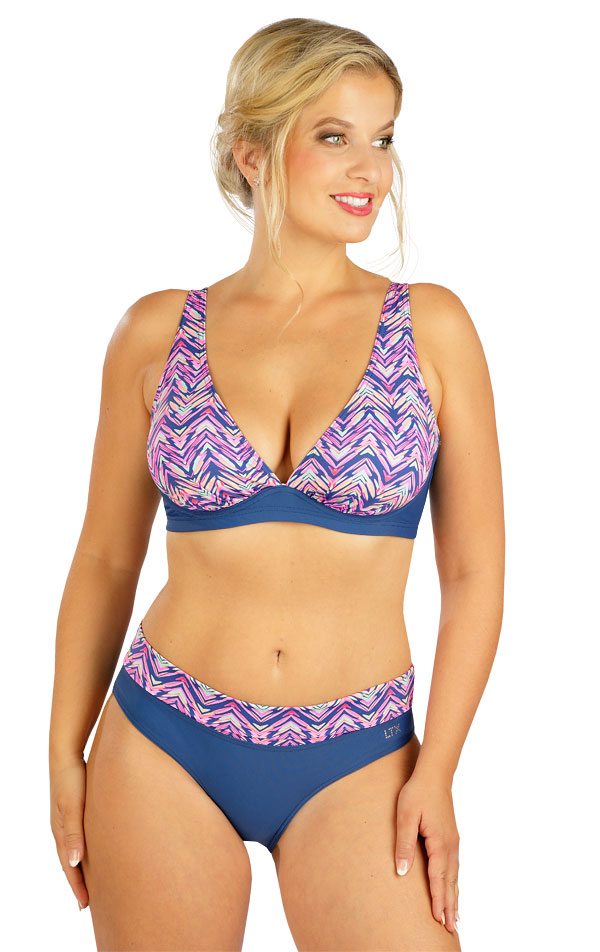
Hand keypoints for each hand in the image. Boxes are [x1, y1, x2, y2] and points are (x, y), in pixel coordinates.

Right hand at [49, 755, 88, 909]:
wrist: (67, 753)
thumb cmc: (72, 779)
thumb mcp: (73, 807)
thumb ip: (74, 834)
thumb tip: (74, 863)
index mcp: (60, 831)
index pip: (68, 867)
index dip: (77, 886)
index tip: (86, 906)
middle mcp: (62, 828)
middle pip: (70, 862)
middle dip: (78, 882)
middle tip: (89, 902)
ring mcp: (68, 818)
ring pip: (75, 849)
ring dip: (82, 866)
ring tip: (92, 881)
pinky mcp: (76, 809)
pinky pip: (80, 836)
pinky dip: (85, 849)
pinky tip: (94, 849)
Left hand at [394, 773, 459, 933]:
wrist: (434, 775)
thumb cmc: (417, 793)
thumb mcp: (405, 816)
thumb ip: (404, 844)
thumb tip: (402, 871)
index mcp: (440, 843)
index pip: (439, 878)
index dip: (438, 900)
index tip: (439, 920)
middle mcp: (451, 846)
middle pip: (451, 882)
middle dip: (450, 906)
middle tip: (450, 929)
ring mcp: (453, 842)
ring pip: (455, 876)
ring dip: (454, 897)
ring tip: (455, 918)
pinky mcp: (451, 838)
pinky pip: (454, 867)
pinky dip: (454, 883)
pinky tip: (453, 888)